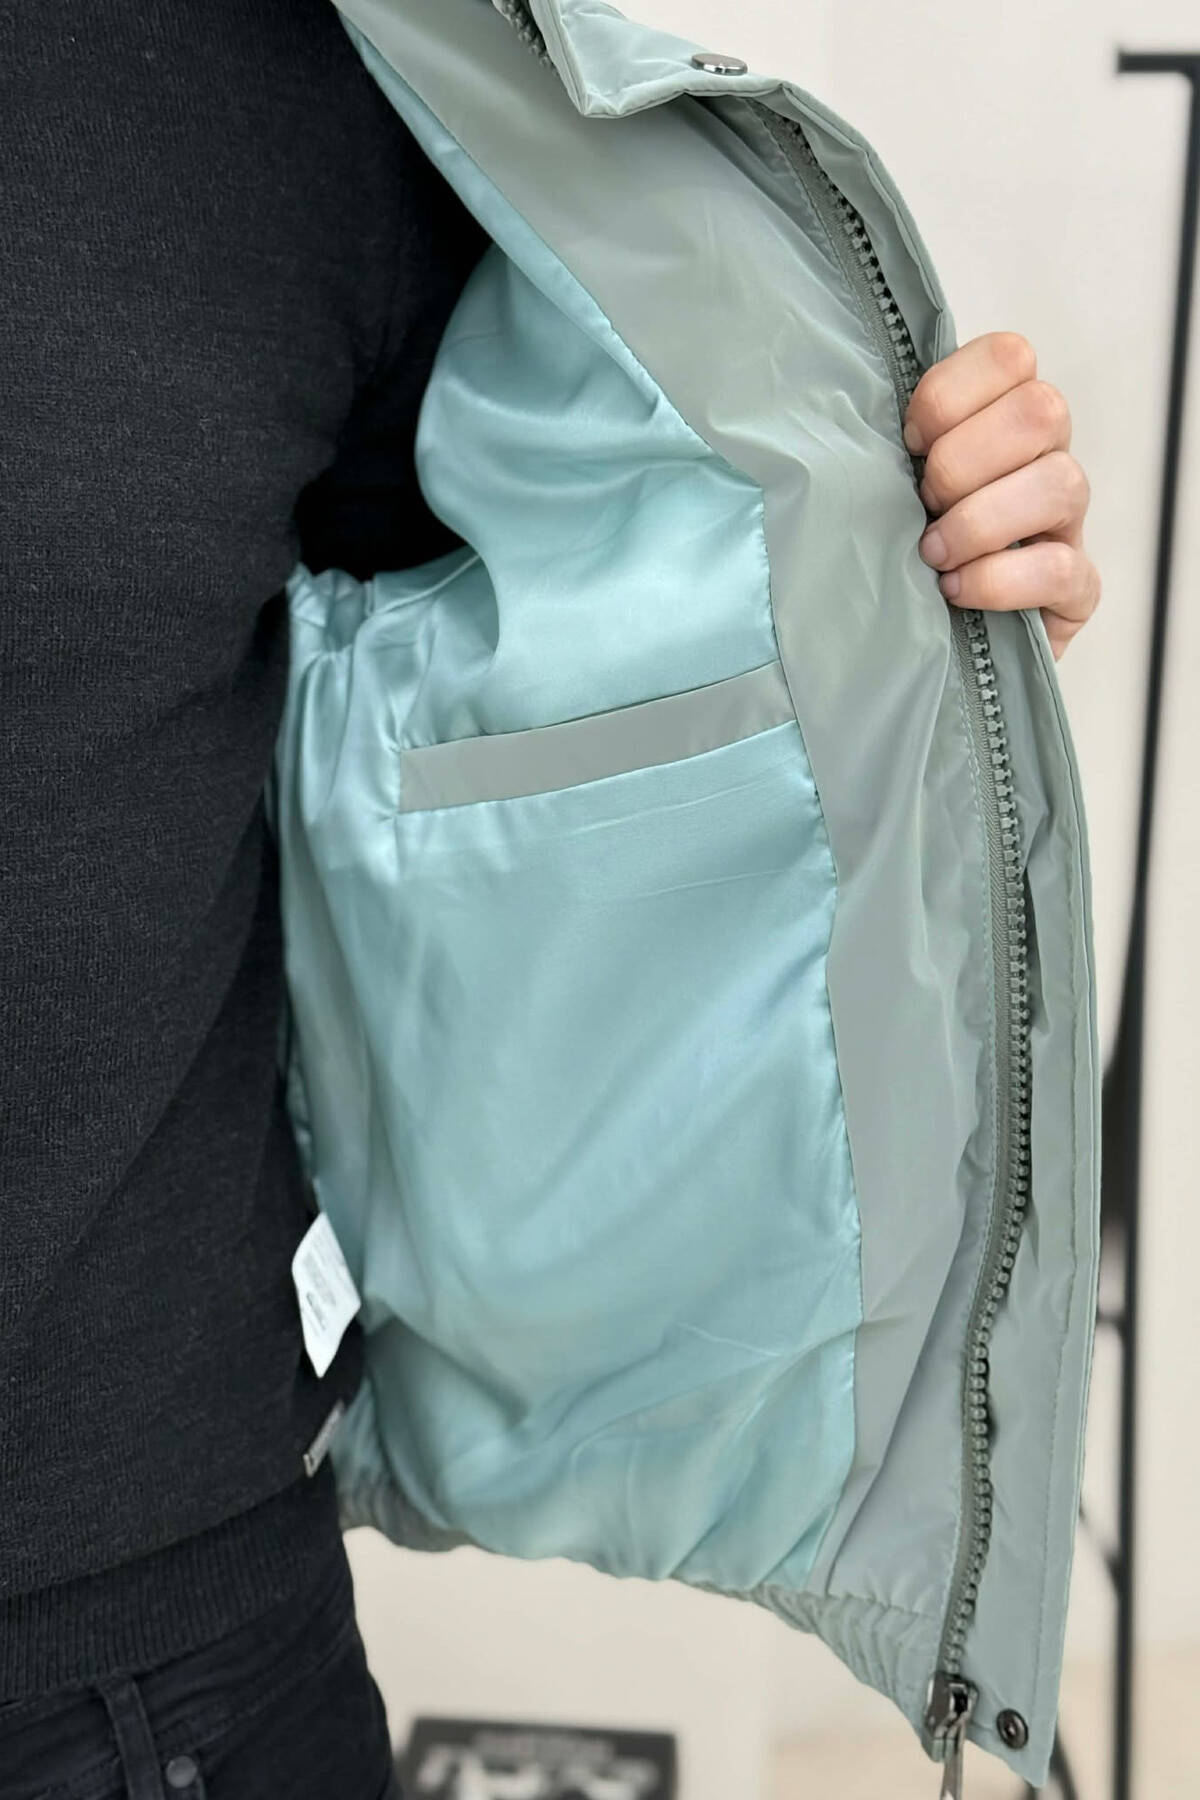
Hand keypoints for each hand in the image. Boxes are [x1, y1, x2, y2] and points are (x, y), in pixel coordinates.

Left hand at [903, 332, 1100, 658]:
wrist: (923, 642)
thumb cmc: (895, 549)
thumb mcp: (884, 485)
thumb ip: (884, 444)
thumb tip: (839, 421)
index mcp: (1002, 417)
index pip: (1010, 357)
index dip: (949, 395)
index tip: (907, 442)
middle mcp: (1045, 459)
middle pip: (1041, 410)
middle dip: (962, 460)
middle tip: (922, 503)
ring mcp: (1067, 524)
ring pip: (1061, 483)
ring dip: (980, 520)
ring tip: (934, 555)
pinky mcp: (1077, 590)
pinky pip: (1064, 569)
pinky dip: (1000, 580)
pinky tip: (957, 592)